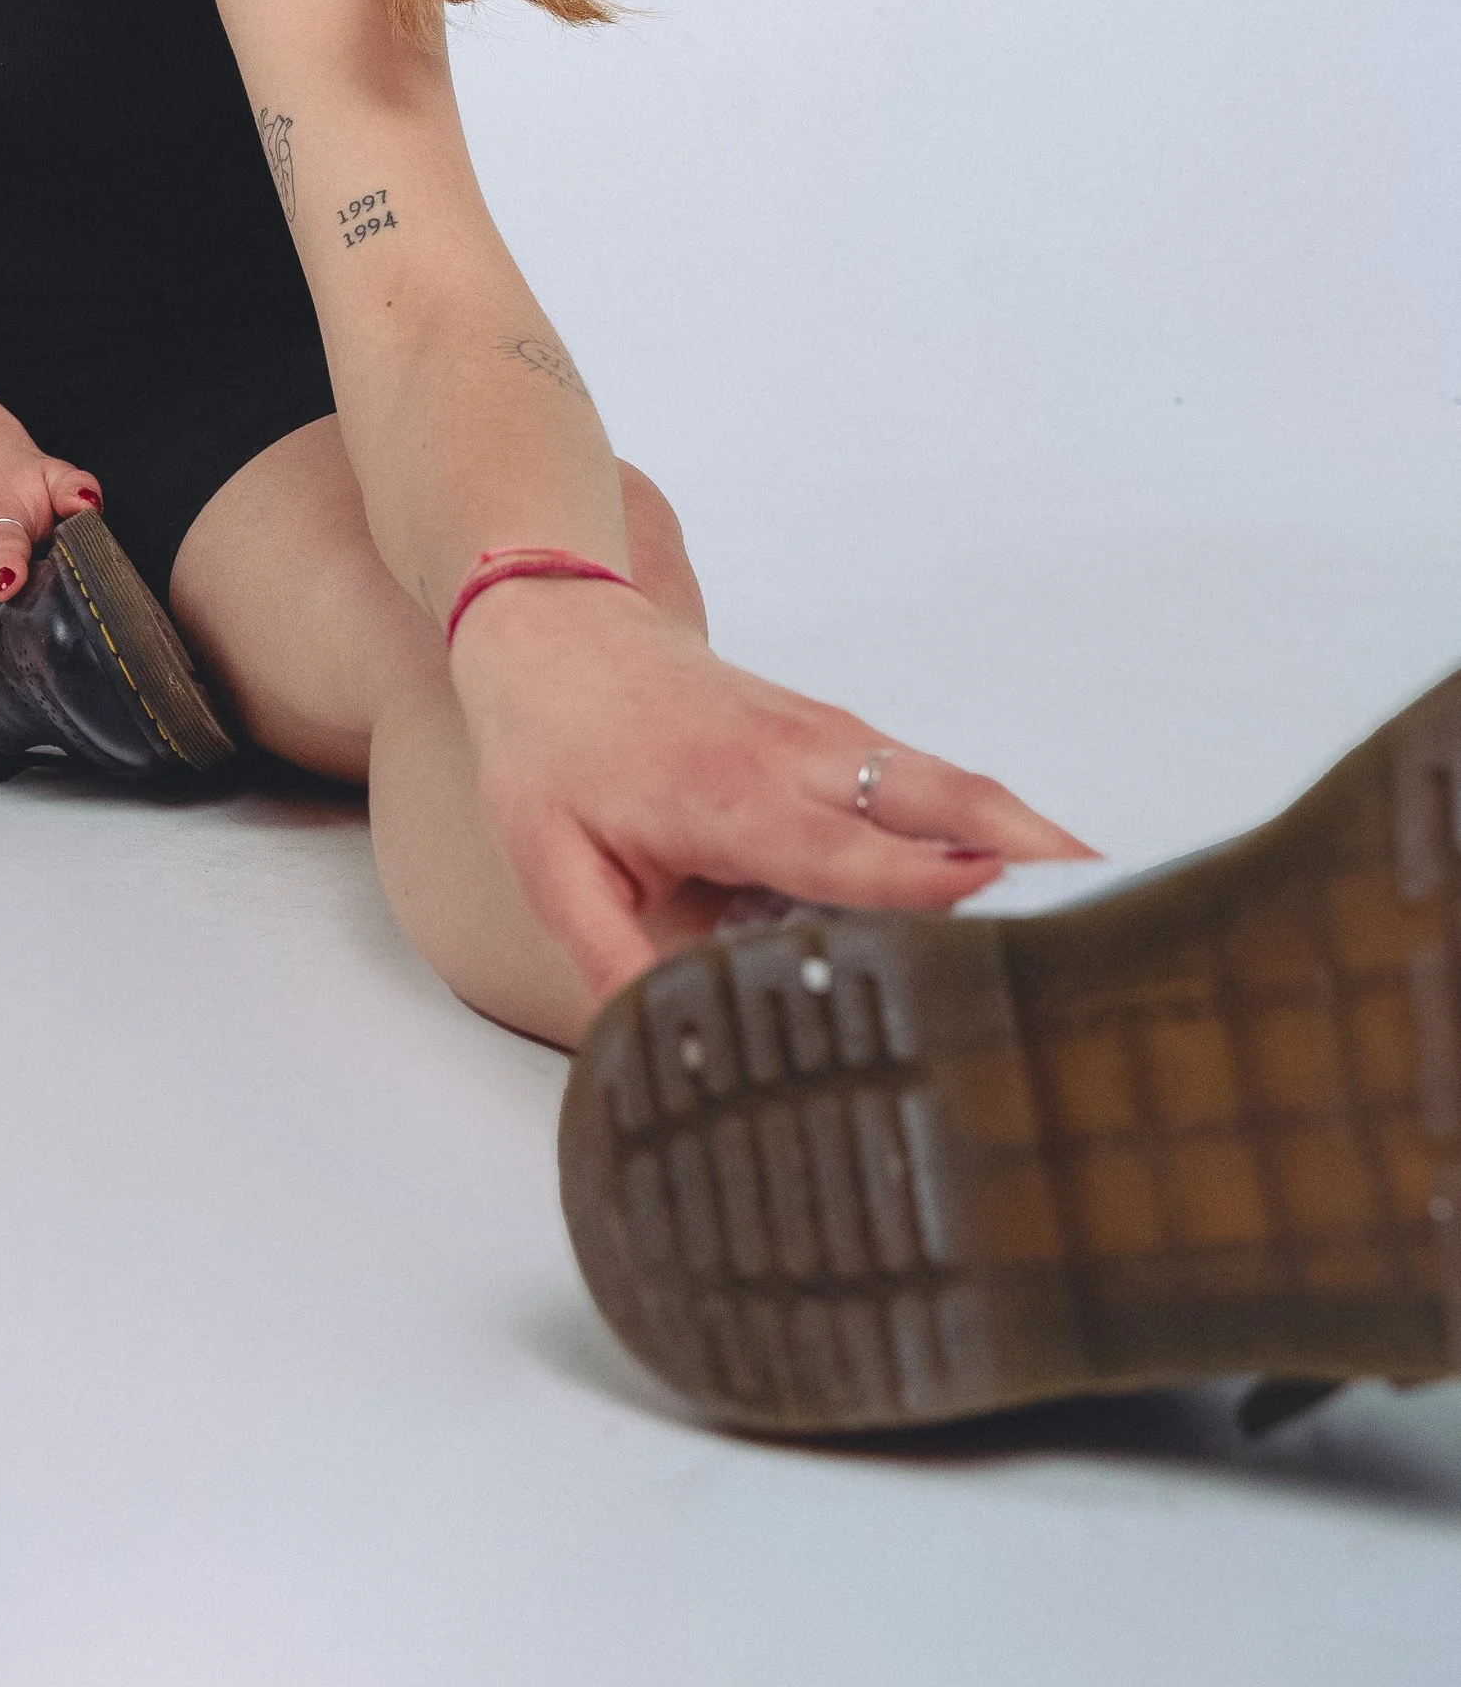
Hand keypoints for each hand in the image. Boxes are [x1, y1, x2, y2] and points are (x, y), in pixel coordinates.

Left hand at [450, 577, 1095, 1004]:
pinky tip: (1054, 880)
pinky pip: (938, 781)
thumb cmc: (554, 752)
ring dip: (1042, 842)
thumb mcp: (554, 871)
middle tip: (1132, 926)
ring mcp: (835, 739)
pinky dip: (1005, 823)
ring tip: (1131, 915)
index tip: (1007, 911)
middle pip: (947, 801)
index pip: (847, 851)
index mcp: (731, 798)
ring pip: (961, 786)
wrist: (555, 626)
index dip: (927, 884)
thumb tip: (663, 1060)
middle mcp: (803, 760)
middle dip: (1040, 858)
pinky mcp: (847, 737)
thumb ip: (613, 965)